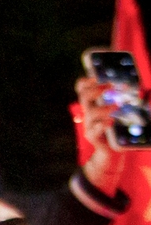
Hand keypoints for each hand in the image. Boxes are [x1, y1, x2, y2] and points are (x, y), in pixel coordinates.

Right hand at [76, 75, 128, 194]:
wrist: (114, 149)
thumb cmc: (119, 127)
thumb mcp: (121, 111)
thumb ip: (126, 100)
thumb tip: (142, 89)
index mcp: (94, 103)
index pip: (82, 88)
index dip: (87, 80)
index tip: (99, 75)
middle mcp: (89, 112)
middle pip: (83, 96)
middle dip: (96, 89)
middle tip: (110, 87)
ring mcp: (89, 124)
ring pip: (90, 112)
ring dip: (104, 107)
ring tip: (117, 107)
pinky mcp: (92, 136)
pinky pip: (94, 129)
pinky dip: (102, 124)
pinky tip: (111, 121)